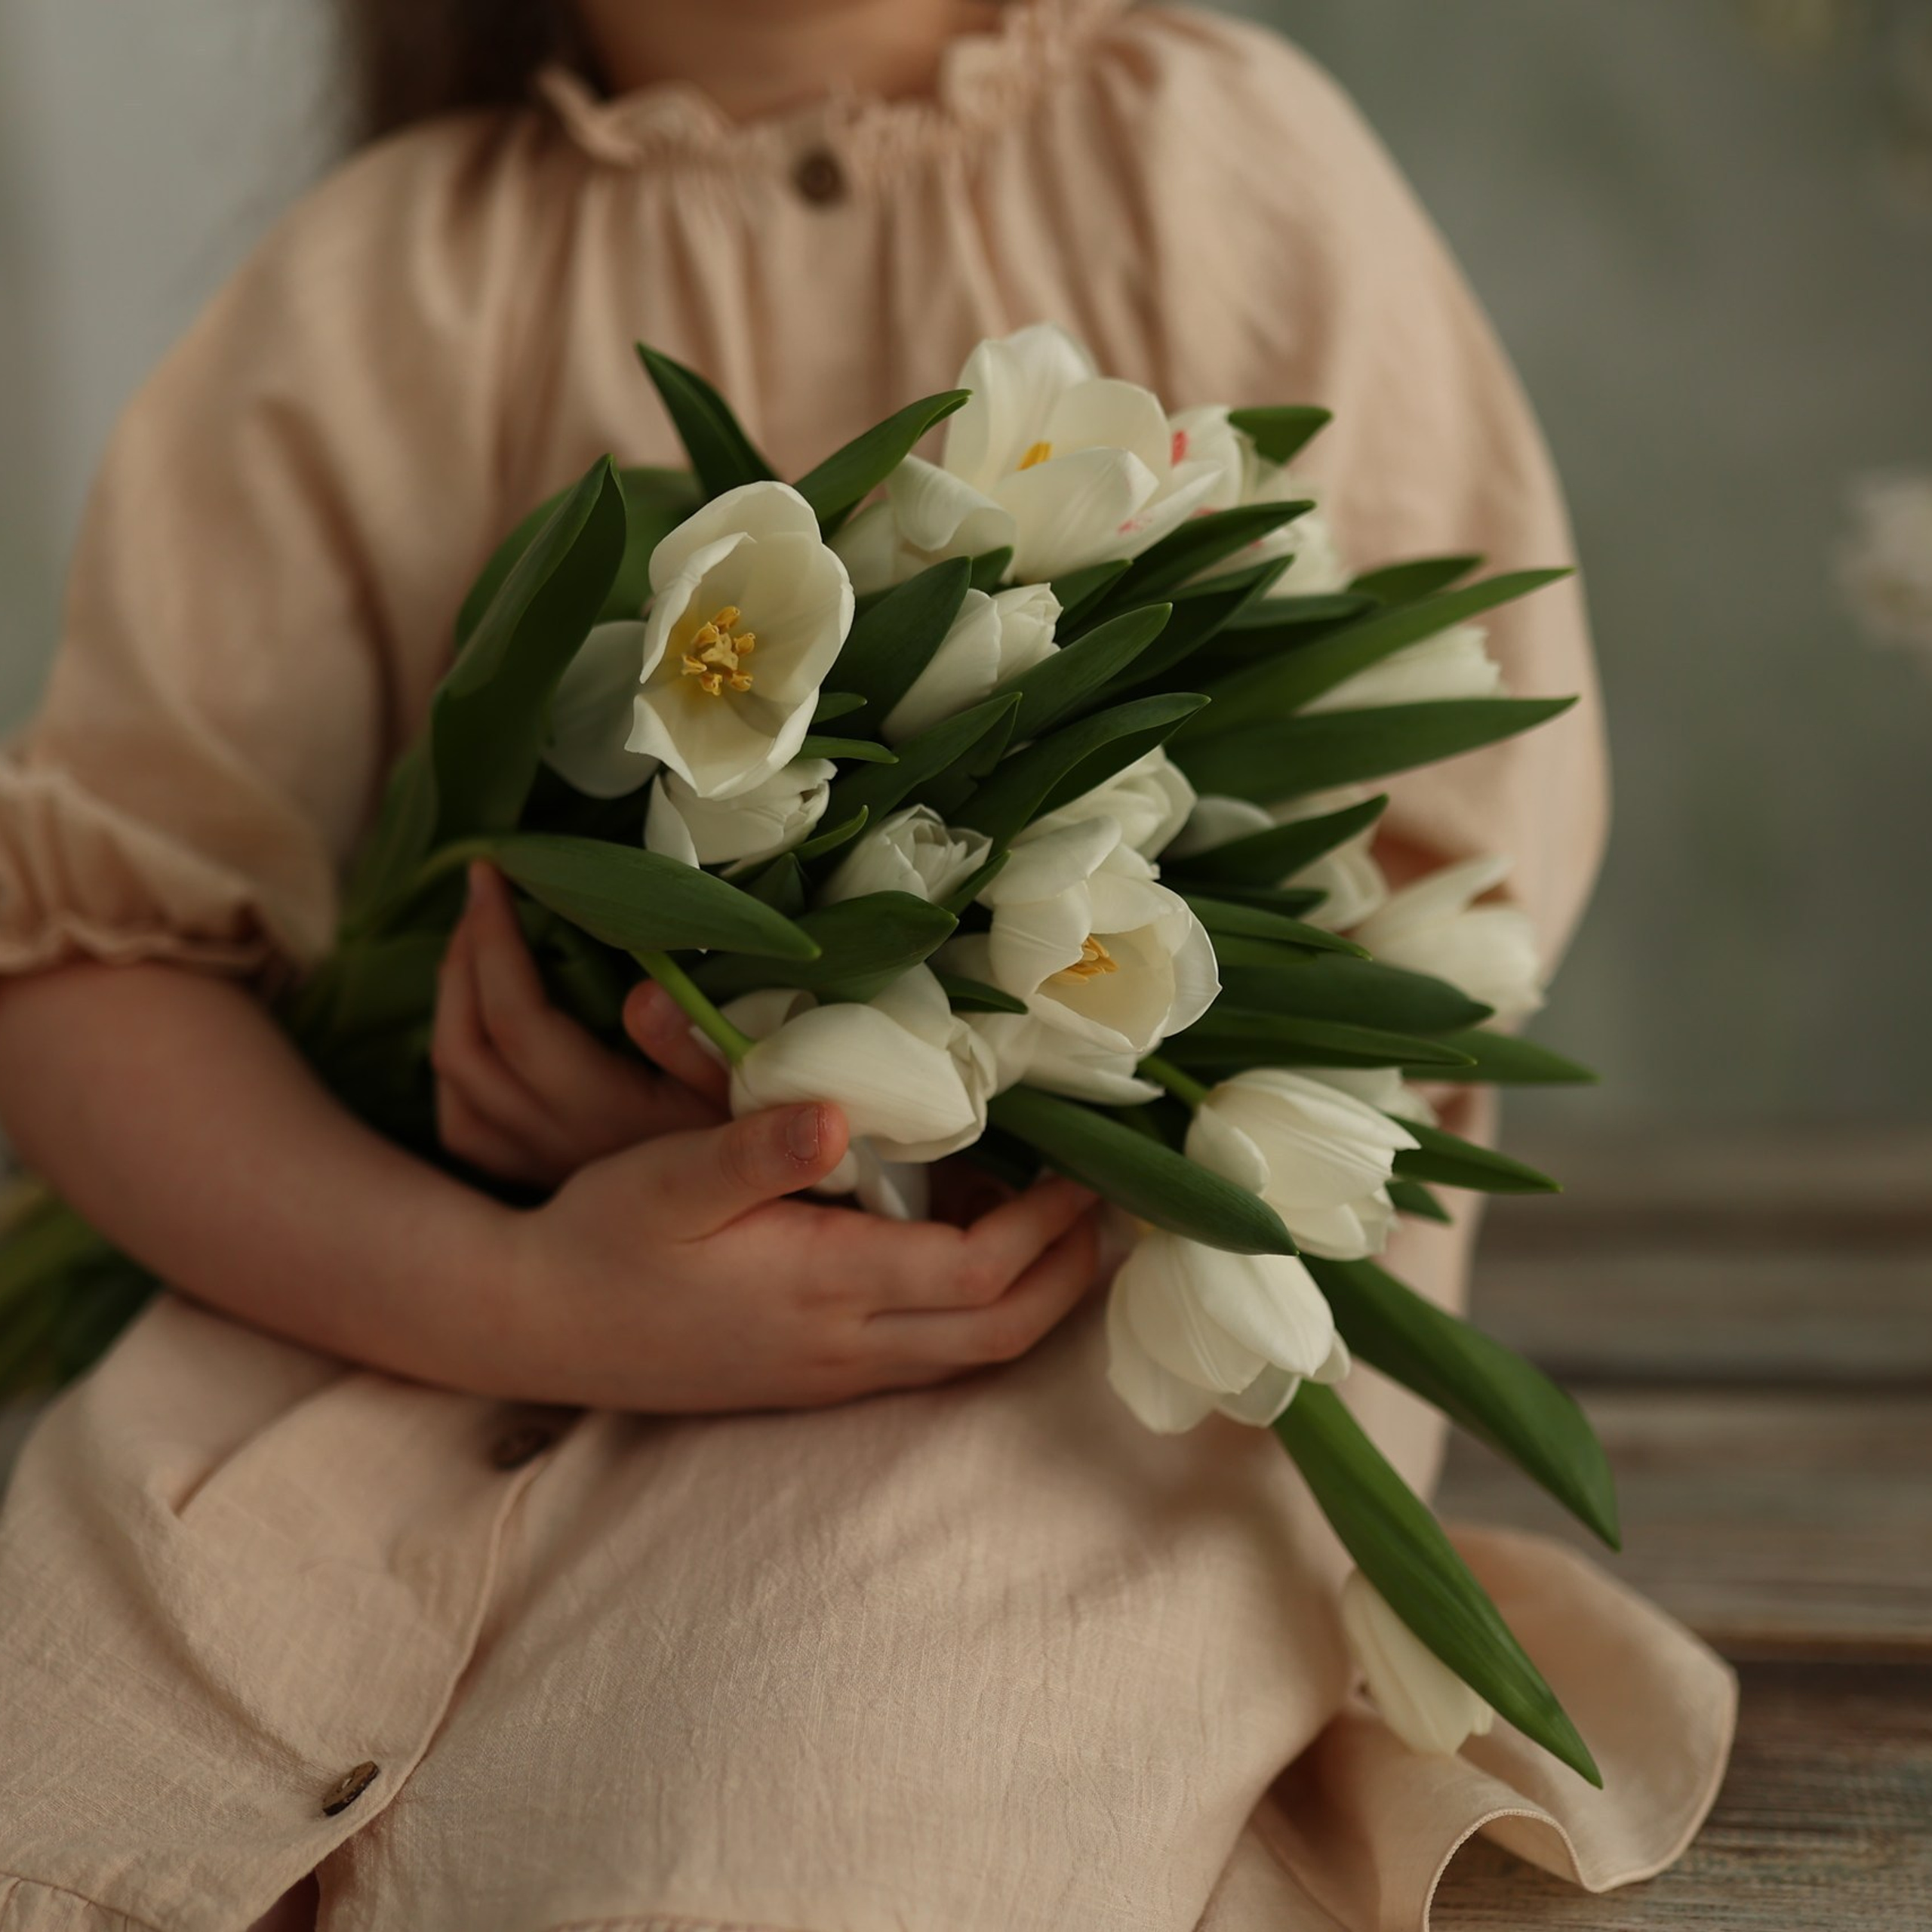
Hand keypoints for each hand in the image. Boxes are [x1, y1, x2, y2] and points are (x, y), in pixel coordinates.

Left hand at [432, 862, 723, 1185]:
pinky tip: (472, 1029)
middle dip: (462, 955)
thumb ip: (691, 1046)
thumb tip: (641, 992)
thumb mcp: (742, 1090)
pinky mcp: (537, 1179)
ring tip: (473, 944)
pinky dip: (454, 1069)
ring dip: (450, 1002)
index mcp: (602, 1109)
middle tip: (480, 894)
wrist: (747, 1214)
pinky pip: (462, 1126)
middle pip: (466, 1043)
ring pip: (454, 1082)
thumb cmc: (757, 1138)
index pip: (517, 1017)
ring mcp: (538, 1164)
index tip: (493, 872)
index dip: (492, 939)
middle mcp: (555, 1140)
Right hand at [507, 1103, 1103, 1411]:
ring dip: (1028, 1299)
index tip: (1084, 1173)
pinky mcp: (804, 1379)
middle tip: (1107, 1213)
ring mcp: (825, 1372)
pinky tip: (963, 1262)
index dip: (1046, 1228)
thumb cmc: (601, 1237)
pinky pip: (924, 1357)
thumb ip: (755, 1147)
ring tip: (1060, 1233)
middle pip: (996, 1331)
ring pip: (965, 1354)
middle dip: (1068, 1276)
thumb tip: (840, 1114)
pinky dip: (971, 1314)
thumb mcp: (667, 1175)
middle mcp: (841, 1345)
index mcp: (822, 1286)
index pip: (977, 1270)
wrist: (532, 1325)